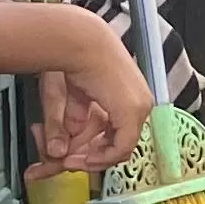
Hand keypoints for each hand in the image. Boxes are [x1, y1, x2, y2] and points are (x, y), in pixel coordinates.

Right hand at [33, 6, 156, 171]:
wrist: (79, 41)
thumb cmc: (75, 59)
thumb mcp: (74, 97)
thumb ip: (73, 122)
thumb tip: (64, 146)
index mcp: (131, 95)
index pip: (118, 132)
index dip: (96, 148)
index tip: (74, 155)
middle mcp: (140, 103)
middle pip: (119, 142)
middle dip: (92, 156)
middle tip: (69, 162)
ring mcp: (139, 108)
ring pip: (120, 149)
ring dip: (92, 158)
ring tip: (70, 159)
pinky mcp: (132, 113)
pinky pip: (120, 148)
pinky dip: (100, 157)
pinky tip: (82, 157)